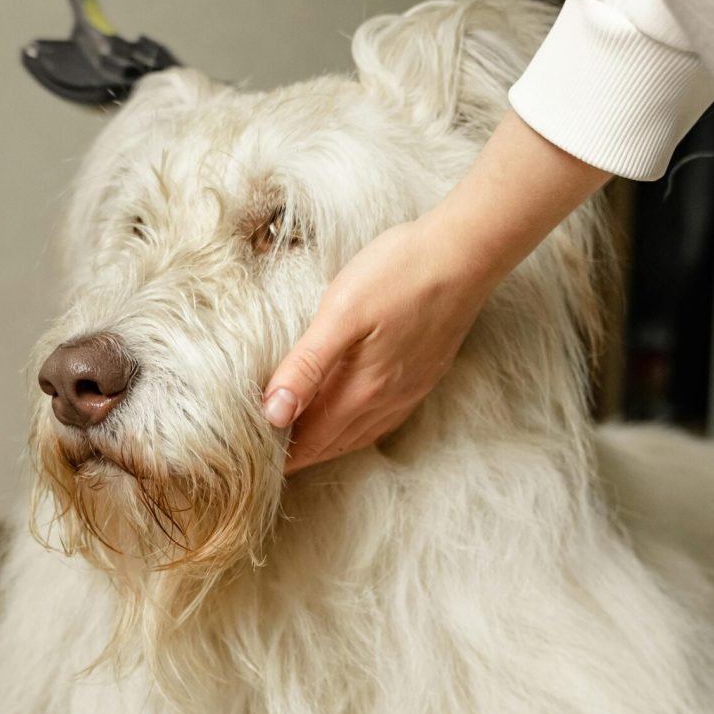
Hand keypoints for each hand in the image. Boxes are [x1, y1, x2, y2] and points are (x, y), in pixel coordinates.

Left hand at [261, 110, 611, 474]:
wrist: (465, 255)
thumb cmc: (398, 274)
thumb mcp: (341, 314)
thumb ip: (306, 366)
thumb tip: (272, 415)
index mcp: (361, 392)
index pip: (309, 441)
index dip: (278, 454)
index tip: (249, 458)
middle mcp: (385, 403)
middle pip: (330, 444)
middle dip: (296, 453)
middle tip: (260, 456)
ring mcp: (406, 394)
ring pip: (355, 436)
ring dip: (323, 444)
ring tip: (294, 444)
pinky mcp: (420, 380)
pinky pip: (379, 422)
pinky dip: (351, 431)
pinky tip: (344, 422)